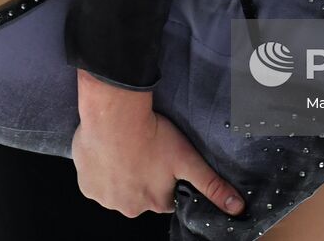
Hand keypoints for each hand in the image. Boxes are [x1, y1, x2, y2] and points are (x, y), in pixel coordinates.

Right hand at [71, 70, 244, 217]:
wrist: (114, 116)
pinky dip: (102, 170)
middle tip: (143, 151)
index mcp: (155, 203)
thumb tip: (237, 208)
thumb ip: (212, 185)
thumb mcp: (188, 159)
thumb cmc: (152, 134)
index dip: (164, 179)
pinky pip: (96, 182)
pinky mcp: (86, 186)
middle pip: (140, 195)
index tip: (162, 161)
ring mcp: (105, 198)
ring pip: (117, 189)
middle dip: (142, 178)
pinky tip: (109, 151)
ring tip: (126, 148)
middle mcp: (128, 208)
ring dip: (121, 174)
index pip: (164, 198)